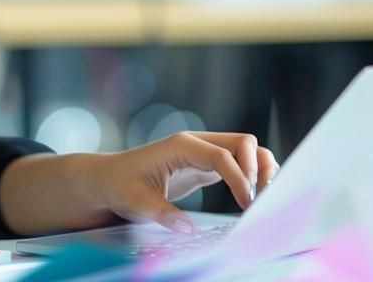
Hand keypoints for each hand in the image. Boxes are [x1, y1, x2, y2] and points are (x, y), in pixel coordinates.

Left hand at [82, 131, 277, 234]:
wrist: (109, 179)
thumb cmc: (120, 186)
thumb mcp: (136, 201)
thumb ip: (161, 213)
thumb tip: (187, 229)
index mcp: (180, 146)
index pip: (221, 155)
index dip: (239, 178)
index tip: (247, 203)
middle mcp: (195, 144)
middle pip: (242, 143)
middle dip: (257, 167)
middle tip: (260, 198)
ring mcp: (202, 152)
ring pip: (244, 150)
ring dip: (259, 169)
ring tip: (264, 196)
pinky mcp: (205, 165)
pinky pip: (237, 164)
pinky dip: (251, 175)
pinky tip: (253, 195)